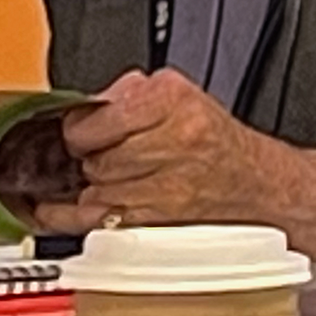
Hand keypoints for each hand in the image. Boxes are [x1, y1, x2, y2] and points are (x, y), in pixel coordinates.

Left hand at [34, 69, 315, 259]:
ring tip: (112, 177)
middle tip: (103, 154)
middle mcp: (174, 143)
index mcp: (175, 102)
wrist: (262, 186)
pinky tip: (53, 209)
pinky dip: (73, 216)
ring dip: (94, 186)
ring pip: (97, 189)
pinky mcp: (161, 222)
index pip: (97, 118)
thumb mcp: (184, 97)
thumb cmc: (222, 144)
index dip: (81, 127)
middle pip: (96, 156)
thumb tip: (86, 105)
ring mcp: (168, 187)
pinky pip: (98, 221)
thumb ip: (131, 93)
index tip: (81, 130)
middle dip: (90, 157)